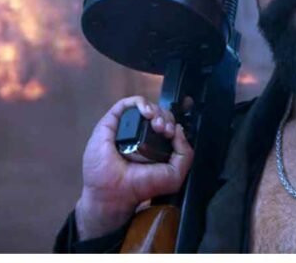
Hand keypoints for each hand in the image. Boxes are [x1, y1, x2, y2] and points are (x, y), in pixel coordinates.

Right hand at [74, 95, 193, 239]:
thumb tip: (179, 129)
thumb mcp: (174, 174)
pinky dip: (141, 103)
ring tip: (157, 125)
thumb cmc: (140, 186)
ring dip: (156, 111)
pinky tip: (147, 114)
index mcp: (155, 143)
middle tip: (165, 131)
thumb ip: (184, 153)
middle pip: (159, 113)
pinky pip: (127, 104)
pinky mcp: (111, 123)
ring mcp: (125, 128)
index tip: (173, 133)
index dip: (173, 123)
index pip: (167, 123)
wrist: (116, 193)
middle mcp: (140, 134)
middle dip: (167, 118)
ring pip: (146, 107)